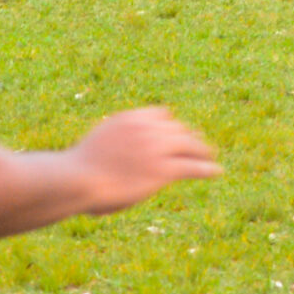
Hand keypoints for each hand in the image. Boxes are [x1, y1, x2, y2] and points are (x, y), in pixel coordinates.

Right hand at [71, 106, 219, 214]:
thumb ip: (111, 146)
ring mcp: (157, 148)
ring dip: (202, 151)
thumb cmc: (78, 171)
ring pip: (189, 145)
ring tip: (210, 158)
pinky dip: (207, 168)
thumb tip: (109, 159)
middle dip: (189, 137)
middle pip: (178, 129)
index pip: (161, 115)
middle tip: (198, 146)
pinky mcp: (164, 169)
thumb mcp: (95, 148)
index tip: (176, 133)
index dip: (170, 126)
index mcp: (130, 119)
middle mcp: (147, 128)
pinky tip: (216, 172)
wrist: (77, 178)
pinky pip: (193, 166)